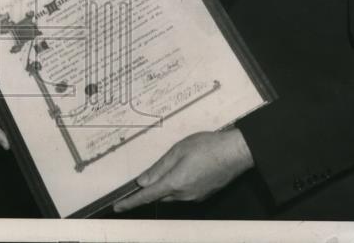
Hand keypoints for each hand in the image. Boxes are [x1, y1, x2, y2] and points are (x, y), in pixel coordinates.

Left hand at [113, 129, 252, 209]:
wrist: (235, 153)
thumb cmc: (207, 147)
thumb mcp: (178, 150)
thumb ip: (159, 167)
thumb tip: (143, 181)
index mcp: (174, 183)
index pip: (146, 196)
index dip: (130, 202)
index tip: (118, 207)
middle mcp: (184, 195)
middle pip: (159, 195)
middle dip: (153, 187)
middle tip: (153, 171)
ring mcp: (195, 196)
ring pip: (172, 194)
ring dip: (167, 183)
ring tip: (178, 162)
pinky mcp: (204, 194)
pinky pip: (184, 192)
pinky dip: (179, 184)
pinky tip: (189, 168)